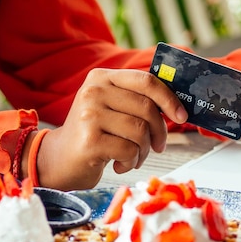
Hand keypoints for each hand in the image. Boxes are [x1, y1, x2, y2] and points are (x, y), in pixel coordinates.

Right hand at [35, 68, 187, 190]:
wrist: (58, 159)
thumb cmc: (93, 134)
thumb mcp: (111, 107)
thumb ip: (136, 100)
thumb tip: (177, 106)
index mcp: (102, 77)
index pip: (146, 81)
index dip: (169, 99)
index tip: (181, 116)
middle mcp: (94, 91)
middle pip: (147, 108)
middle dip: (159, 132)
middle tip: (157, 146)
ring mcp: (89, 115)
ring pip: (140, 131)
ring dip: (143, 150)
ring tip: (133, 157)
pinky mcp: (89, 141)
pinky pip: (129, 151)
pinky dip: (131, 162)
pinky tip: (119, 163)